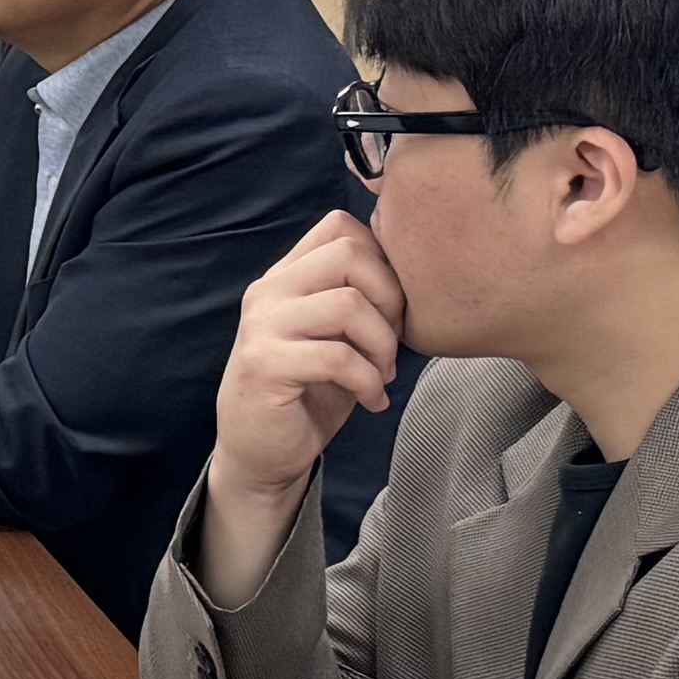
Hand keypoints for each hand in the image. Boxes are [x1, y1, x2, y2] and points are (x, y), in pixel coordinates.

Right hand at [193, 213, 404, 601]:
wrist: (260, 452)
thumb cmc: (308, 392)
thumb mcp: (335, 335)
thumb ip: (356, 297)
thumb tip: (418, 273)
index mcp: (286, 276)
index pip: (340, 226)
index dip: (382, 258)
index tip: (391, 305)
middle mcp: (269, 291)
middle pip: (348, 253)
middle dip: (390, 297)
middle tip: (393, 341)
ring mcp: (262, 326)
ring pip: (347, 303)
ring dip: (382, 345)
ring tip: (383, 374)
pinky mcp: (265, 365)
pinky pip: (337, 357)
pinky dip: (368, 382)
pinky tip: (372, 400)